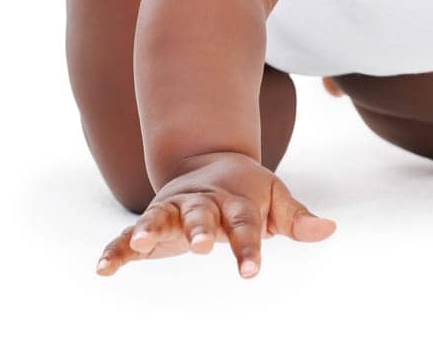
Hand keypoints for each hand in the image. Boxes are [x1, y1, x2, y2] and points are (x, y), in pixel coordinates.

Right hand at [94, 150, 336, 278]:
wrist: (204, 161)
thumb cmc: (245, 189)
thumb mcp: (273, 197)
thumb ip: (295, 217)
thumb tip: (329, 229)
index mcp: (233, 199)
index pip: (244, 224)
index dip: (248, 247)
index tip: (250, 271)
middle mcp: (200, 203)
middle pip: (199, 215)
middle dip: (198, 230)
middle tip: (200, 246)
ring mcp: (172, 210)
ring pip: (158, 218)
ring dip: (148, 230)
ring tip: (138, 244)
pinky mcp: (150, 223)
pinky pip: (129, 237)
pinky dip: (116, 249)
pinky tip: (103, 268)